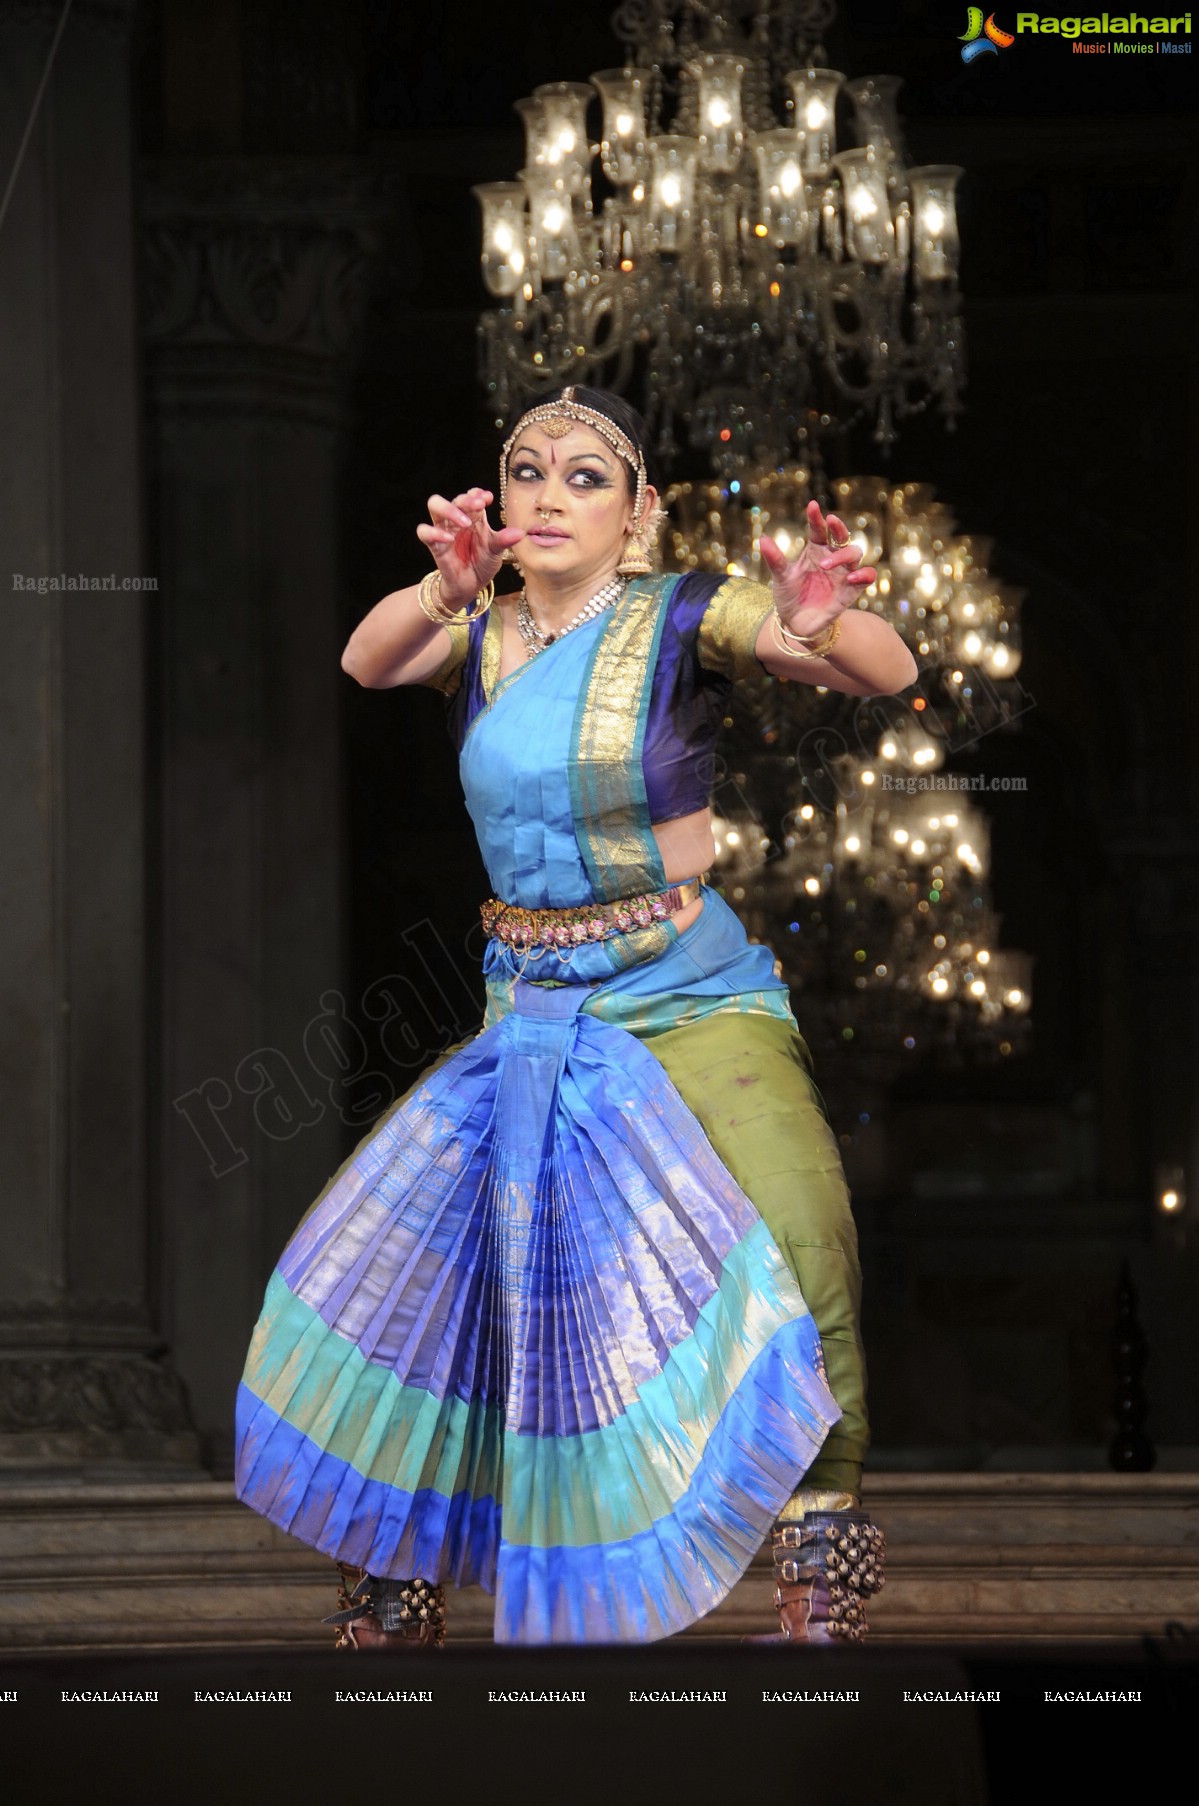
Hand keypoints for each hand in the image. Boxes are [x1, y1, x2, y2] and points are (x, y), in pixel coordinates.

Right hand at [415, 487, 523, 608]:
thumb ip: (504, 540)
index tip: (488, 498)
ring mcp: (444, 530)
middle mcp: (457, 520)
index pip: (471, 496)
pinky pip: (425, 532)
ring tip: (466, 522)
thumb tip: (520, 533)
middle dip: (466, 499)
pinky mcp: (435, 545)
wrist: (471, 586)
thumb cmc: (482, 563)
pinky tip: (449, 538)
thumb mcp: (496, 551)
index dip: (477, 493)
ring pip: (434, 506)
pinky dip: (434, 532)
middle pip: (454, 498)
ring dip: (450, 509)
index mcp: (474, 517)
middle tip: (479, 506)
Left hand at [760, 499, 876, 641]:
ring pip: (855, 554)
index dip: (817, 517)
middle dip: (838, 528)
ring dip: (843, 554)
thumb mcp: (781, 577)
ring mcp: (843, 573)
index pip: (819, 530)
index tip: (812, 506)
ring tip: (826, 565)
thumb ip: (775, 559)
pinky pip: (866, 577)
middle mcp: (832, 558)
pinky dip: (863, 574)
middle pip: (842, 538)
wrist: (796, 624)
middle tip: (830, 523)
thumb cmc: (789, 596)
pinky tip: (851, 577)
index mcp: (815, 551)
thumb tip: (762, 539)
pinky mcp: (851, 590)